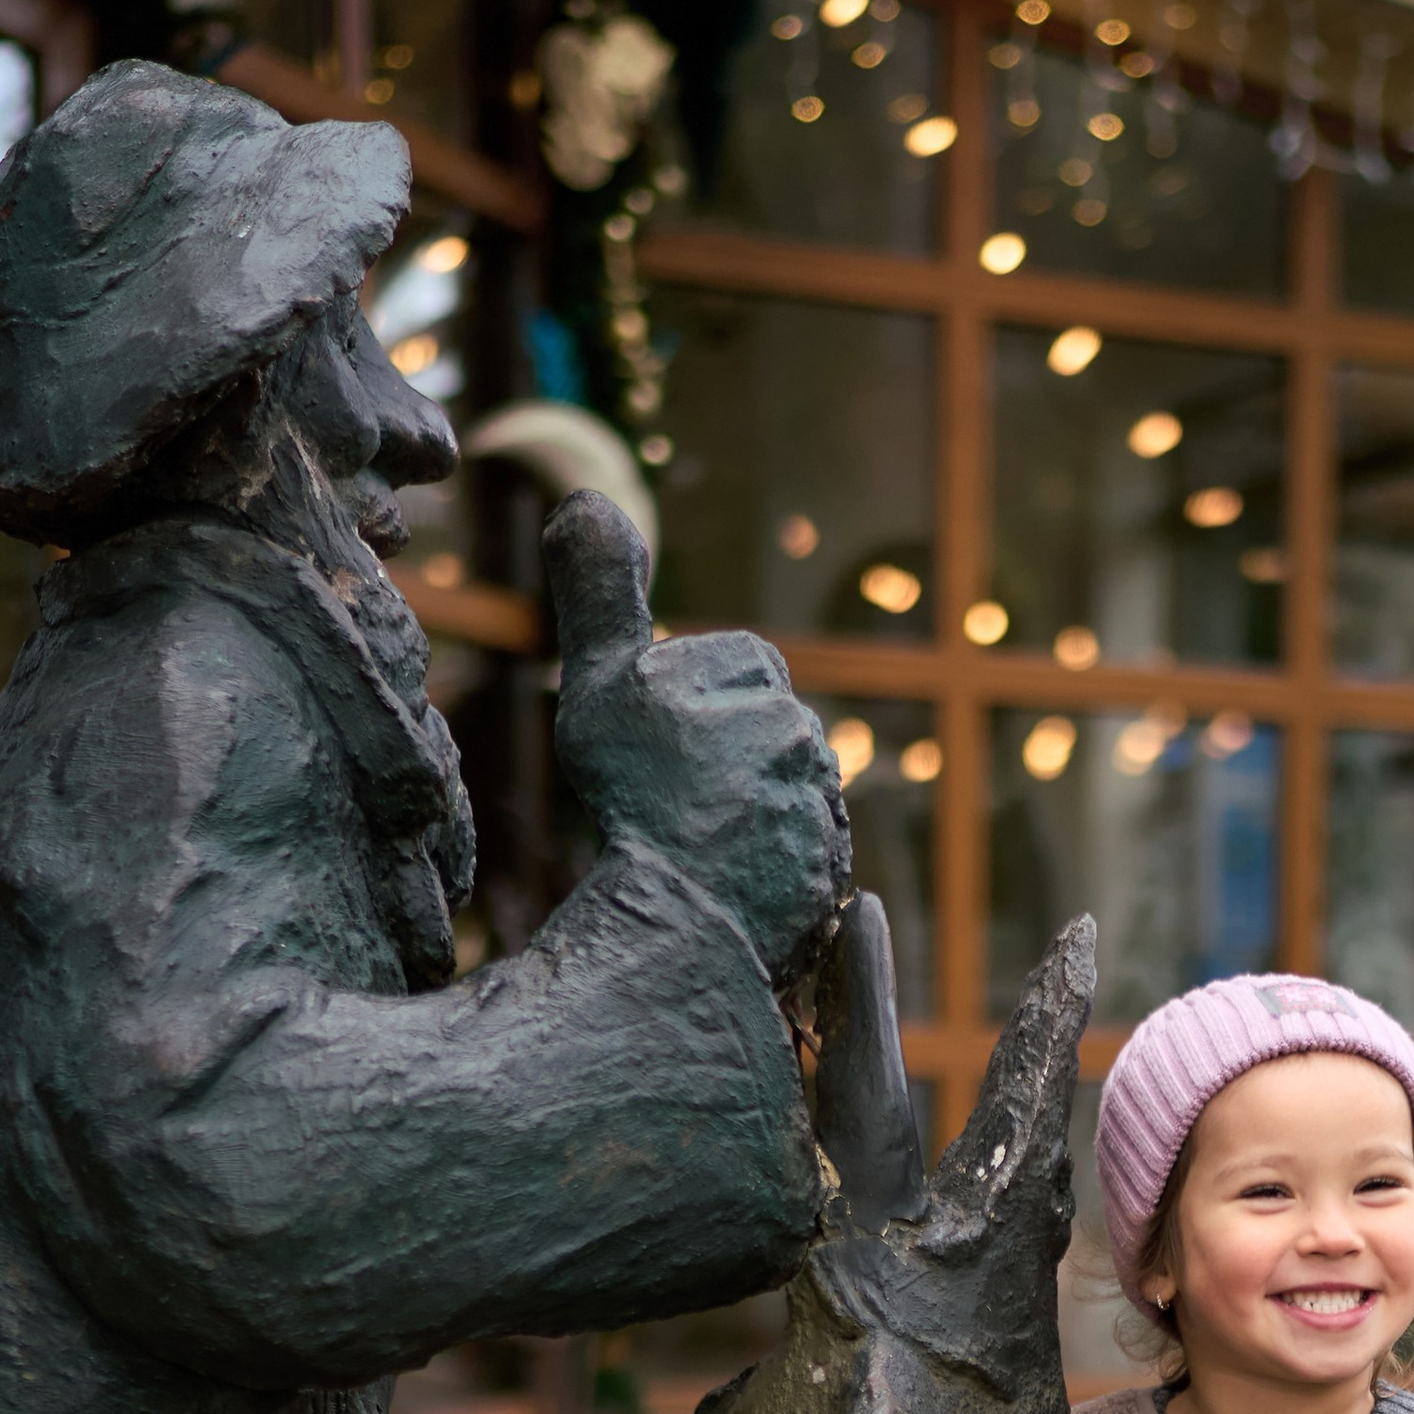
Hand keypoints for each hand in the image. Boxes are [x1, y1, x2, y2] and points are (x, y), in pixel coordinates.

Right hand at [545, 492, 850, 974]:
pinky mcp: (826, 874)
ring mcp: (817, 810)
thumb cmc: (641, 797)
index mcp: (761, 681)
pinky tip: (721, 883)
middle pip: (751, 731)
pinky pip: (787, 853)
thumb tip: (587, 496)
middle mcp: (803, 741)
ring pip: (769, 791)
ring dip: (734, 812)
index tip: (651, 743)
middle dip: (713, 759)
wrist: (695, 917)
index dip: (680, 700)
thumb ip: (600, 590)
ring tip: (689, 846)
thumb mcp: (603, 681)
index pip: (730, 665)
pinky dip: (757, 864)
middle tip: (665, 801)